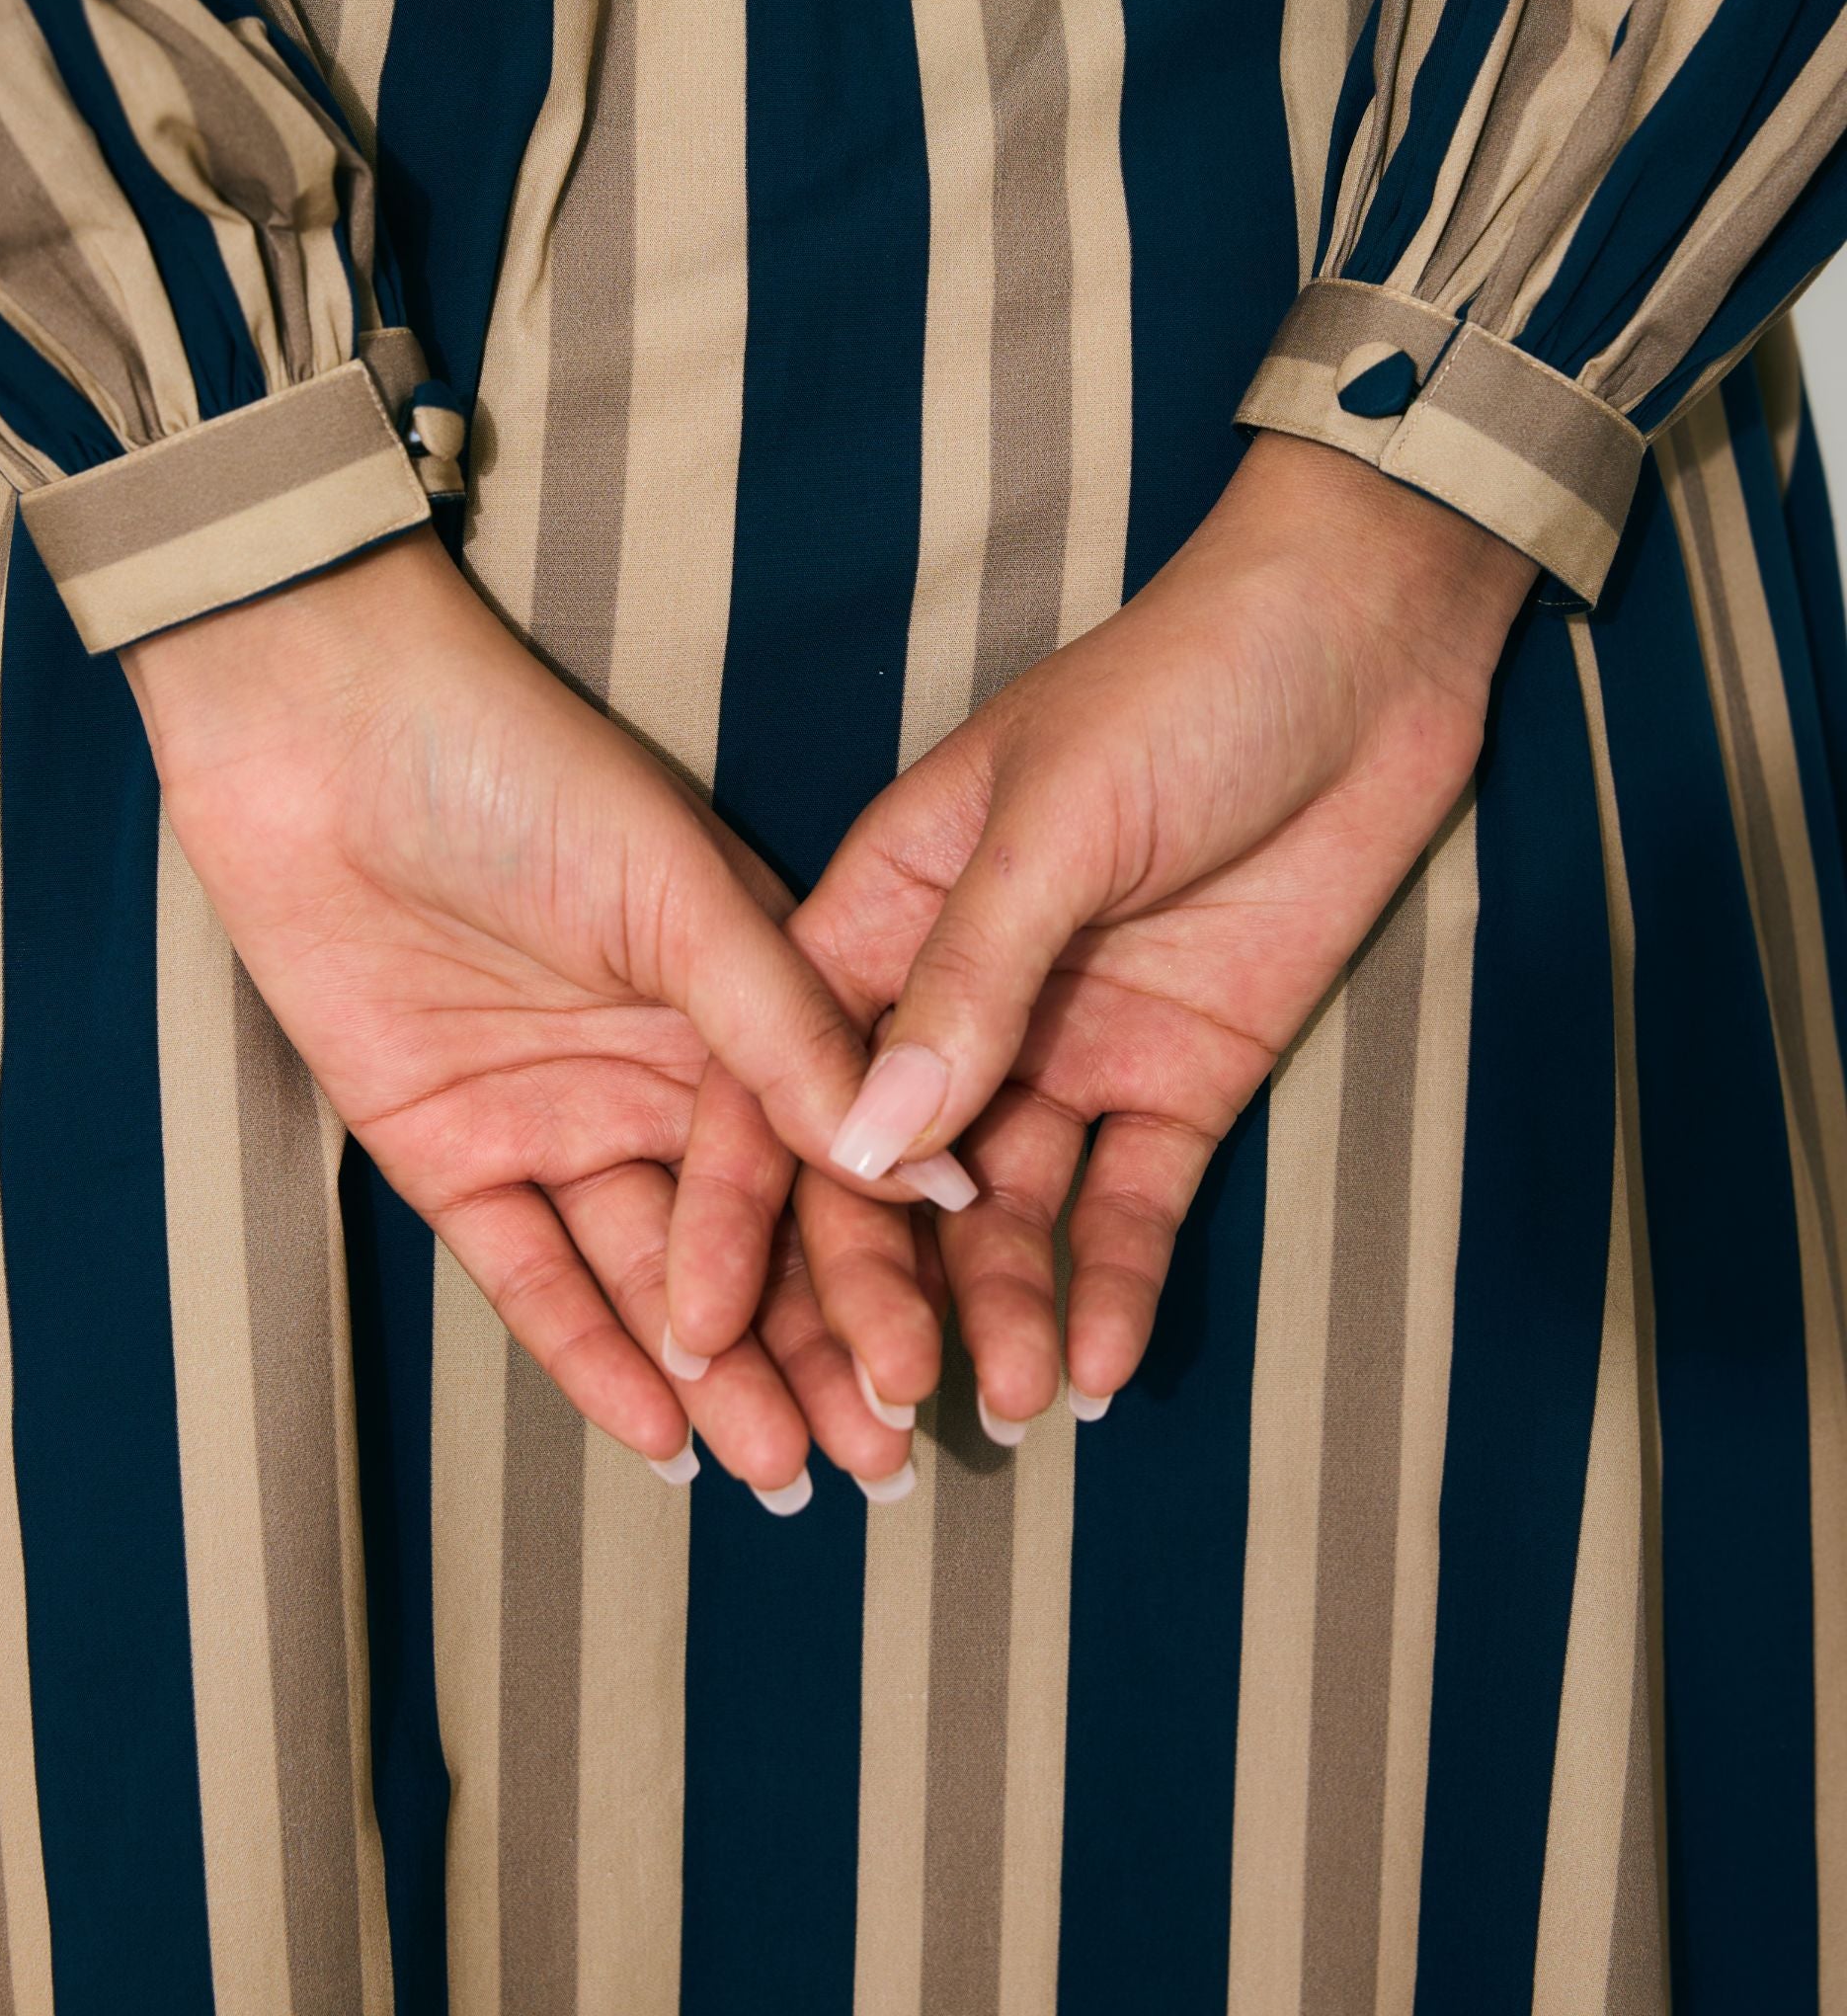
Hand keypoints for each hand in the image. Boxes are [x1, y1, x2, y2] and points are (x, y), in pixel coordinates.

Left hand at [123, 531, 923, 1500]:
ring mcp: (555, 1114)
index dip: (878, 1261)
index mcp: (741, 998)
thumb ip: (790, 1040)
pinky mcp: (446, 1150)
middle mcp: (659, 1070)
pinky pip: (528, 1274)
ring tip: (783, 1474)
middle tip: (876, 1461)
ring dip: (715, 1376)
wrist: (328, 731)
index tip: (928, 1361)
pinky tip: (659, 1433)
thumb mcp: (687, 898)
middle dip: (813, 1349)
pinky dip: (589, 1355)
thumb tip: (932, 1164)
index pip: (826, 1158)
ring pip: (651, 1274)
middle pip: (751, 1237)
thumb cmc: (526, 770)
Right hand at [784, 437, 1536, 1430]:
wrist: (1364, 654)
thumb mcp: (1055, 822)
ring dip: (999, 1306)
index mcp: (884, 915)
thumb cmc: (1179, 692)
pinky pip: (1132, 1202)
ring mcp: (1068, 1045)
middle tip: (887, 1412)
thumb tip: (861, 1143)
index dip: (736, 1201)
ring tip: (1016, 1401)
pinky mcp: (1180, 1079)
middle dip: (876, 1291)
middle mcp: (961, 1000)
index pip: (779, 1074)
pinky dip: (1117, 1282)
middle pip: (885, 1170)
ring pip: (1002, 1207)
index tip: (703, 1333)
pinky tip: (1107, 1366)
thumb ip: (968, 981)